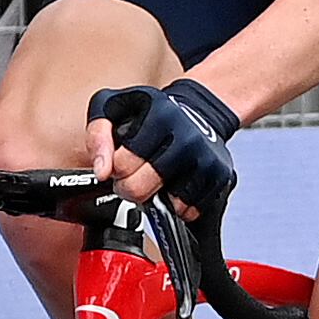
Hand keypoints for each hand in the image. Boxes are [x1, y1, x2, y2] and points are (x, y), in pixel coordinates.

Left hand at [87, 79, 239, 217]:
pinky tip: (174, 185)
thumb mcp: (113, 108)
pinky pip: (190, 210)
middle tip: (132, 176)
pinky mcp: (220, 176)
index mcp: (160, 116)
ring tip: (155, 179)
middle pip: (140, 189)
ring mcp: (207, 158)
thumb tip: (101, 171)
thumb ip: (98, 135)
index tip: (120, 162)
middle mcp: (188, 138)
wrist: (200, 110)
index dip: (114, 169)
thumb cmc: (153, 111)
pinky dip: (178, 204)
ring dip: (156, 196)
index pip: (121, 164)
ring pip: (167, 203)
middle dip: (129, 188)